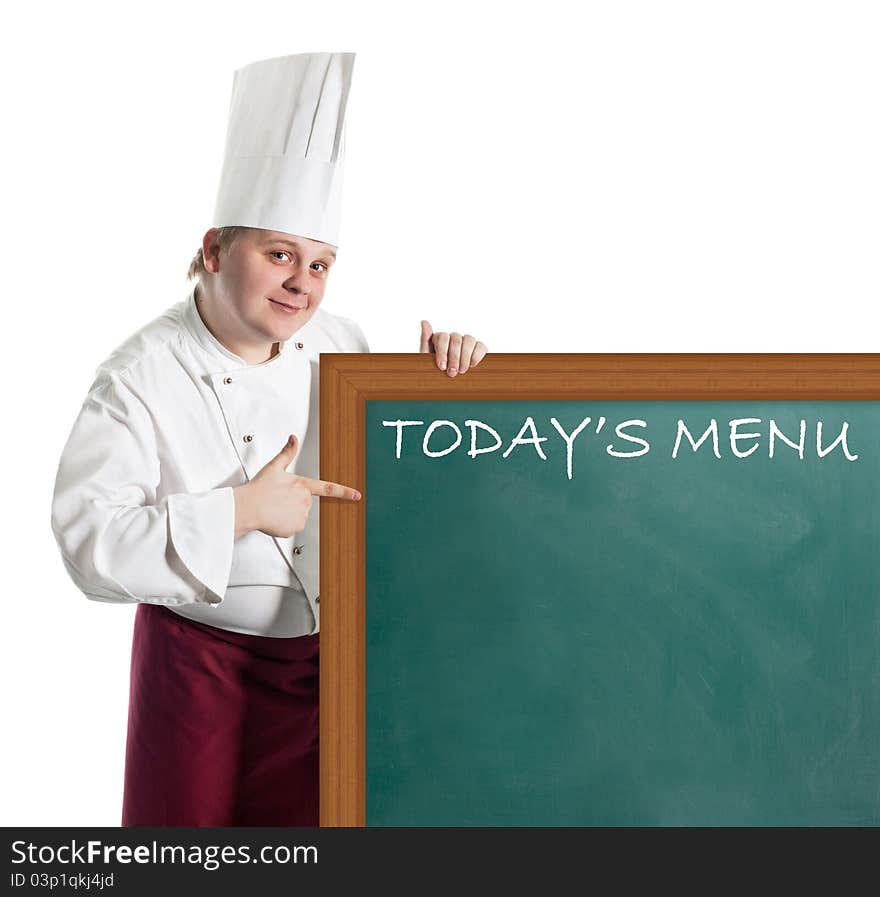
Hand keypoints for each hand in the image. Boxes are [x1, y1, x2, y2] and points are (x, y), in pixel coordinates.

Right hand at [233, 434, 361, 538]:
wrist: (248, 507)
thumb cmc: (259, 489)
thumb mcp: (274, 467)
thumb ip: (287, 453)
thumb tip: (293, 439)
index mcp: (303, 486)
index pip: (329, 489)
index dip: (345, 492)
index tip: (356, 495)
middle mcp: (305, 501)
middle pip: (304, 503)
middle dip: (293, 502)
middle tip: (278, 499)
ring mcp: (301, 516)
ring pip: (298, 516)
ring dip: (288, 514)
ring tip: (274, 508)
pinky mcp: (294, 528)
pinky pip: (291, 527)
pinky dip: (283, 525)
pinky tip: (273, 518)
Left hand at [419, 320, 487, 377]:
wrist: (448, 389)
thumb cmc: (435, 374)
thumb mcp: (426, 361)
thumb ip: (425, 341)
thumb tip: (424, 322)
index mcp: (440, 339)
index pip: (442, 337)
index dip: (442, 351)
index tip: (442, 367)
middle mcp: (454, 338)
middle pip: (456, 339)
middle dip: (454, 357)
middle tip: (452, 373)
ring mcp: (467, 342)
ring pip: (469, 339)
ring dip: (465, 357)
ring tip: (462, 371)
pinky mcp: (479, 349)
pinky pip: (481, 346)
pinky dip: (477, 355)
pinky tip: (472, 366)